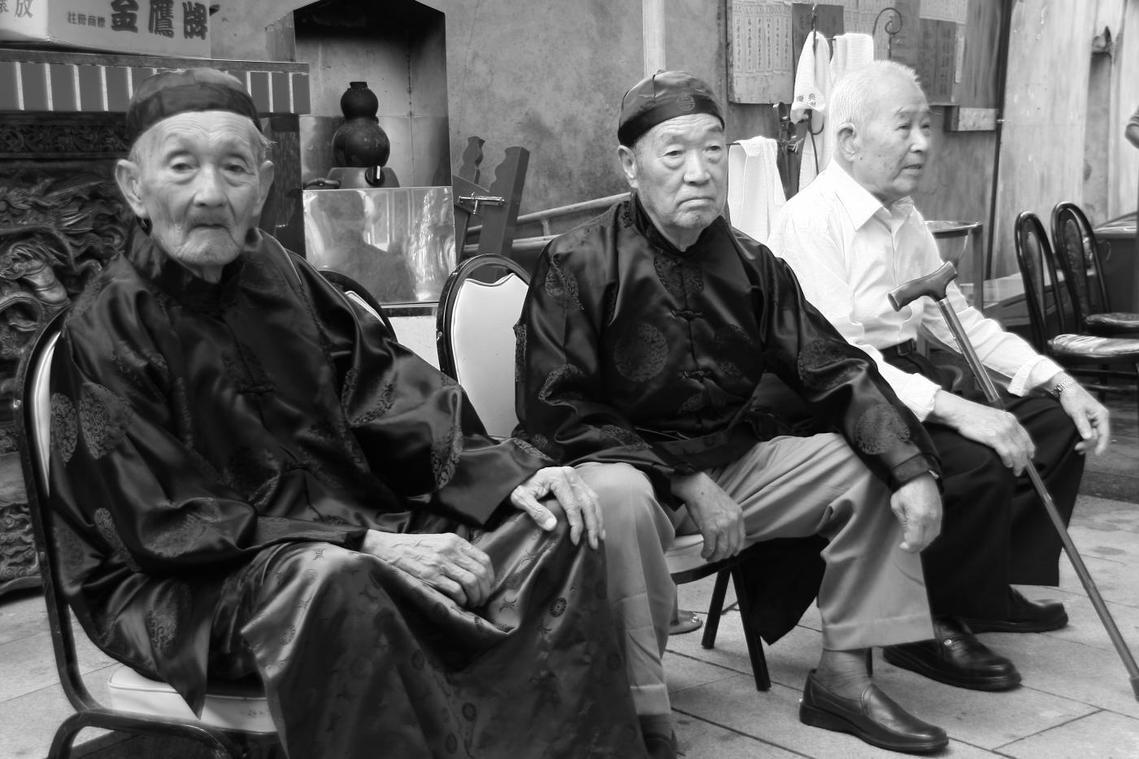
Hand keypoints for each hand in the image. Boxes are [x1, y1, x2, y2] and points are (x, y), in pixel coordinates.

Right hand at [363, 530, 493, 606]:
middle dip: (484, 591)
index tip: (486, 588)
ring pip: (472, 583)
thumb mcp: (438, 542)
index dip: (490, 578)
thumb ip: (456, 552)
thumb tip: (476, 571)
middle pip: (481, 573)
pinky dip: (462, 601)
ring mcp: (440, 564)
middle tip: (480, 600)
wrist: (385, 549)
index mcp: (454, 541)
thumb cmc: (413, 549)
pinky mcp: (430, 577)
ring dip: (475, 597)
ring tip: (471, 604)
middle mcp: (450, 550)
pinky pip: (457, 591)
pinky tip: (458, 603)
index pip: (484, 560)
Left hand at [510, 466, 603, 548]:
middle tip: (593, 543)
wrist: (518, 475)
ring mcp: (575, 477)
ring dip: (598, 519)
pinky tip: (598, 525)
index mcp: (557, 477)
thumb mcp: (521, 499)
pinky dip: (596, 512)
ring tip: (599, 537)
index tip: (575, 540)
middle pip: (587, 502)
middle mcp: (570, 474)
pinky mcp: (576, 481)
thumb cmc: (518, 487)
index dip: (576, 524)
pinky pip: (591, 497)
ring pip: (593, 500)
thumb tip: (552, 526)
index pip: (573, 505)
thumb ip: (536, 511)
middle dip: (592, 525)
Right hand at [672, 472, 744, 562]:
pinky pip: (710, 547)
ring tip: (709, 557)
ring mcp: (722, 526)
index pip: (741, 538)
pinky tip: (704, 553)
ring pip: (722, 550)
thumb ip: (730, 517)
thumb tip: (727, 531)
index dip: (736, 548)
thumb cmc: (707, 493)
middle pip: (732, 546)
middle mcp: (732, 521)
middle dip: (724, 555)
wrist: (696, 487)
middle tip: (717, 557)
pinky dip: (706, 553)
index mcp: (738, 514)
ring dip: (715, 557)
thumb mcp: (726, 504)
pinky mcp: (709, 529)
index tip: (732, 553)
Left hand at [890, 474, 941, 552]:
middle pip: (925, 541)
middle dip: (916, 546)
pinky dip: (930, 535)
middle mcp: (931, 519)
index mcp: (918, 518)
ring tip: (914, 540)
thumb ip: (904, 523)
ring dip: (924, 542)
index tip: (903, 546)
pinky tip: (922, 534)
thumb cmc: (904, 489)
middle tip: (907, 546)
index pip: (916, 541)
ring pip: (933, 537)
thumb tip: (907, 535)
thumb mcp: (897, 507)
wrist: (918, 475)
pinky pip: (937, 529)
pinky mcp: (941, 513)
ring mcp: (938, 516)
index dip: (909, 548)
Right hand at [932, 391, 1034, 473]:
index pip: (1025, 437)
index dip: (1029, 449)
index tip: (1029, 457)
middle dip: (1024, 460)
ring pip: (1017, 452)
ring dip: (1018, 464)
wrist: (960, 412)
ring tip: (1016, 471)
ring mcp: (1002, 431)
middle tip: (1022, 469)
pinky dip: (1009, 461)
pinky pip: (1007, 453)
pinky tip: (1008, 465)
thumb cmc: (972, 415)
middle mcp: (1009, 425)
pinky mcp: (994, 437)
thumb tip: (1006, 437)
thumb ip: (1002, 425)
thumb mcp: (993, 416)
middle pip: (1023, 447)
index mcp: (1010, 419)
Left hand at [1055, 378, 1110, 454]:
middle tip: (1076, 448)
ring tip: (1076, 448)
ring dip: (1085, 442)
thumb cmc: (1071, 397)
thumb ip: (1082, 425)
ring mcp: (1094, 419)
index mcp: (1101, 415)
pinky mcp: (1087, 419)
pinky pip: (1088, 431)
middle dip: (1089, 444)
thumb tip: (1089, 438)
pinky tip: (1077, 443)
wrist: (1064, 388)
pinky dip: (1083, 438)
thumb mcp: (1076, 412)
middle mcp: (1100, 418)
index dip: (1101, 445)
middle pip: (1098, 436)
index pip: (1104, 433)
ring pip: (1093, 435)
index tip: (1096, 454)